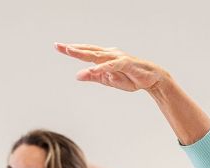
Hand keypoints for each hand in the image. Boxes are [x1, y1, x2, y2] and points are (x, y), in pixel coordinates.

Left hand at [55, 43, 169, 93]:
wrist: (150, 79)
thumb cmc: (130, 77)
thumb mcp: (108, 80)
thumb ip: (93, 76)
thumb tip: (77, 75)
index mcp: (104, 57)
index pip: (85, 52)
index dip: (72, 50)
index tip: (58, 47)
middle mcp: (109, 54)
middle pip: (88, 50)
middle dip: (73, 48)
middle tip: (58, 46)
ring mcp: (117, 58)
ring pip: (97, 55)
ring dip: (83, 53)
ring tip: (70, 51)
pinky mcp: (126, 64)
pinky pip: (111, 65)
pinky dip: (101, 67)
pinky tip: (92, 68)